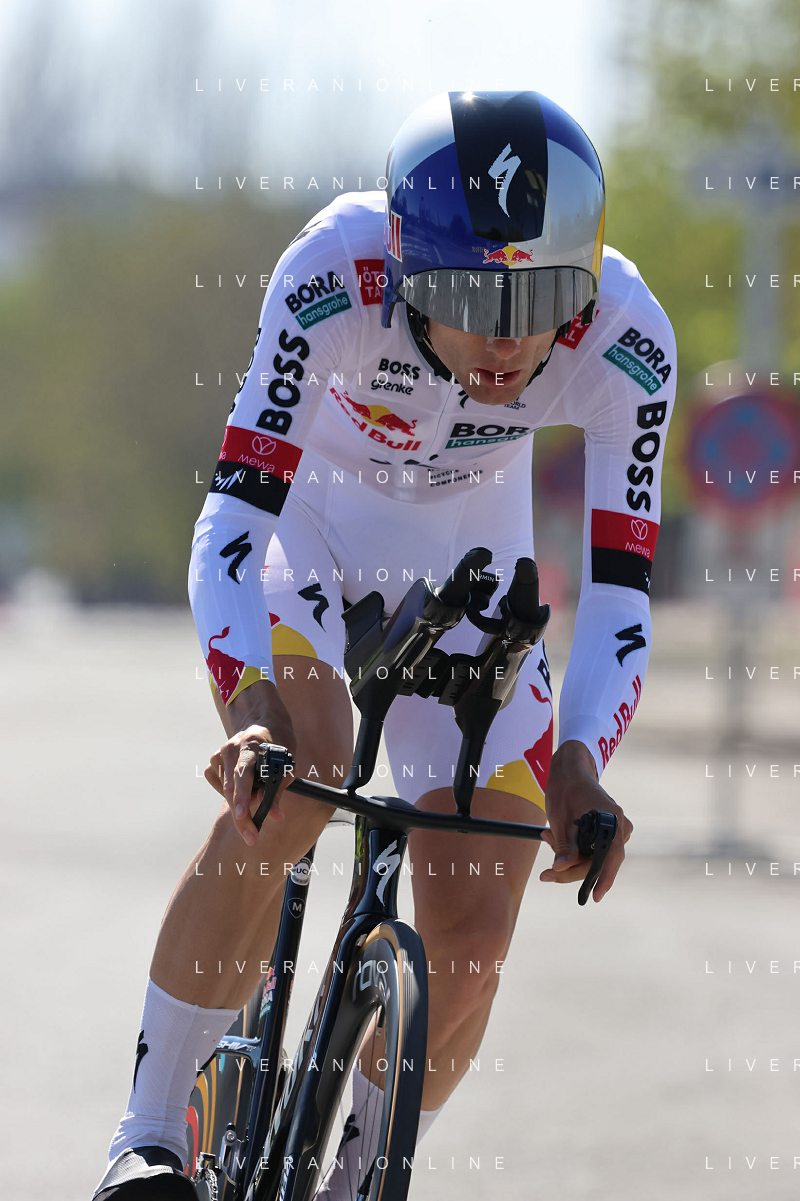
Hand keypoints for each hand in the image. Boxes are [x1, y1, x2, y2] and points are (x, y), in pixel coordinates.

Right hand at [205, 681, 296, 844]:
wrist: (263, 719)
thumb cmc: (280, 740)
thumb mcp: (287, 760)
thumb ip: (278, 786)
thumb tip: (274, 813)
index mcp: (252, 744)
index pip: (244, 774)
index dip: (242, 797)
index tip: (244, 816)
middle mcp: (232, 747)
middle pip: (233, 788)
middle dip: (242, 817)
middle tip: (252, 838)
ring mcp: (221, 752)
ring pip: (226, 789)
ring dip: (239, 805)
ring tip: (254, 805)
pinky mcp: (215, 759)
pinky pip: (219, 784)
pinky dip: (230, 792)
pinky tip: (242, 787)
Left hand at [539, 740, 632, 901]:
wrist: (570, 771)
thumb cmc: (565, 789)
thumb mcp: (559, 819)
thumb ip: (564, 846)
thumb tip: (561, 869)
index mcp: (610, 818)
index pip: (611, 856)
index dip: (603, 878)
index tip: (595, 896)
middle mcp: (619, 825)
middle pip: (599, 861)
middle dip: (572, 867)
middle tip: (546, 872)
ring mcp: (616, 829)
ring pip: (594, 857)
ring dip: (571, 856)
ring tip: (548, 837)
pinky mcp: (609, 832)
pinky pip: (594, 850)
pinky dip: (576, 850)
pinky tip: (555, 837)